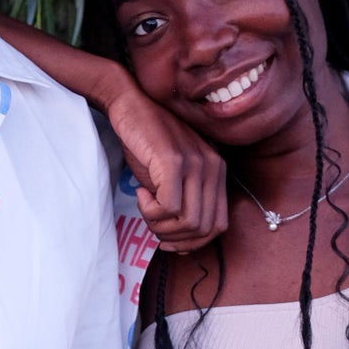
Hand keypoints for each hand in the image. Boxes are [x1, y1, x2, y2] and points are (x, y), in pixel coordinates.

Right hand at [105, 82, 226, 253]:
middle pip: (203, 229)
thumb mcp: (172, 176)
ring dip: (161, 225)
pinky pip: (168, 207)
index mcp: (217, 172)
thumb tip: (181, 245)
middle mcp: (212, 168)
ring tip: (145, 207)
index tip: (169, 240)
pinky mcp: (173, 161)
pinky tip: (140, 194)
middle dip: (174, 237)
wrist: (130, 104)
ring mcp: (195, 163)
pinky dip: (151, 211)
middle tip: (153, 224)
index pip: (218, 225)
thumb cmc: (148, 141)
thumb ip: (182, 203)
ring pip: (188, 222)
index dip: (193, 242)